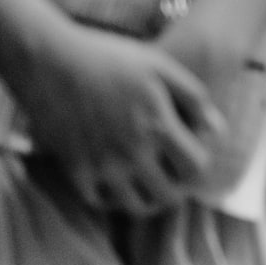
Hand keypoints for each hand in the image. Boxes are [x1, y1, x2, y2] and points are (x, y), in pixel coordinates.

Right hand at [10, 25, 220, 213]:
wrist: (49, 60)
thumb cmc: (110, 58)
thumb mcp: (161, 67)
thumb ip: (194, 98)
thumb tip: (216, 129)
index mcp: (158, 126)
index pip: (195, 169)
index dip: (199, 167)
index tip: (191, 157)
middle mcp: (132, 152)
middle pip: (168, 197)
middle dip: (177, 188)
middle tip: (172, 175)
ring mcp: (101, 164)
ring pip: (134, 207)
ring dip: (147, 199)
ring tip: (147, 182)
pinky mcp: (73, 168)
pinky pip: (98, 201)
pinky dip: (111, 197)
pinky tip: (116, 179)